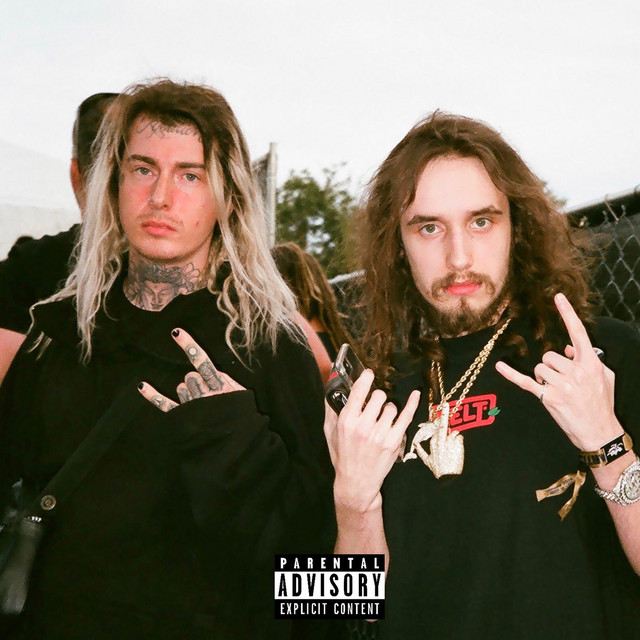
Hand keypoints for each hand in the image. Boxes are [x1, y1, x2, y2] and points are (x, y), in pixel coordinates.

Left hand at [138, 328, 244, 411]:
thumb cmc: (241, 416)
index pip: (202, 362)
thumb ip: (227, 380)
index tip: (175, 332)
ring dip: (190, 392)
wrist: (236, 441)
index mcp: (220, 387)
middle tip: (209, 394)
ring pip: (181, 388)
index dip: (189, 346)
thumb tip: (210, 371)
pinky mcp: (184, 418)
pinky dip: (153, 396)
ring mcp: (193, 408)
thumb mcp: (242, 394)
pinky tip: (142, 386)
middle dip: (197, 381)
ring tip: (204, 406)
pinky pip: (165, 405)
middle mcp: (204, 396)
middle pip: (189, 376)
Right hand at [324, 369, 420, 511]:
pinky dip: (412, 404)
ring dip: (387, 410)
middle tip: (374, 407)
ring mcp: (380, 434)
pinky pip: (406, 416)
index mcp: (346, 421)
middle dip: (377, 399)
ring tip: (381, 421)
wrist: (356, 483)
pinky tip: (415, 395)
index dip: (365, 378)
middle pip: (378, 396)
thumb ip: (330, 408)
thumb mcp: (330, 432)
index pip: (359, 391)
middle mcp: (363, 426)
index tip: (369, 373)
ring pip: (391, 407)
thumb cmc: (343, 456)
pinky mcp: (394, 442)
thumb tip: (332, 385)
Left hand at [495, 293, 621, 449]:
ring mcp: (562, 385)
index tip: (557, 297)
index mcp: (591, 363)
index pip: (578, 332)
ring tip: (557, 390)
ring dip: (544, 377)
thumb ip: (587, 359)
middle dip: (552, 366)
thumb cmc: (602, 403)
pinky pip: (525, 381)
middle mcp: (576, 372)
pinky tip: (500, 366)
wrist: (600, 431)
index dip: (568, 313)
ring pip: (540, 367)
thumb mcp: (604, 377)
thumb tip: (569, 349)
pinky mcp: (549, 398)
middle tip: (562, 382)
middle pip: (550, 355)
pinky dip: (511, 374)